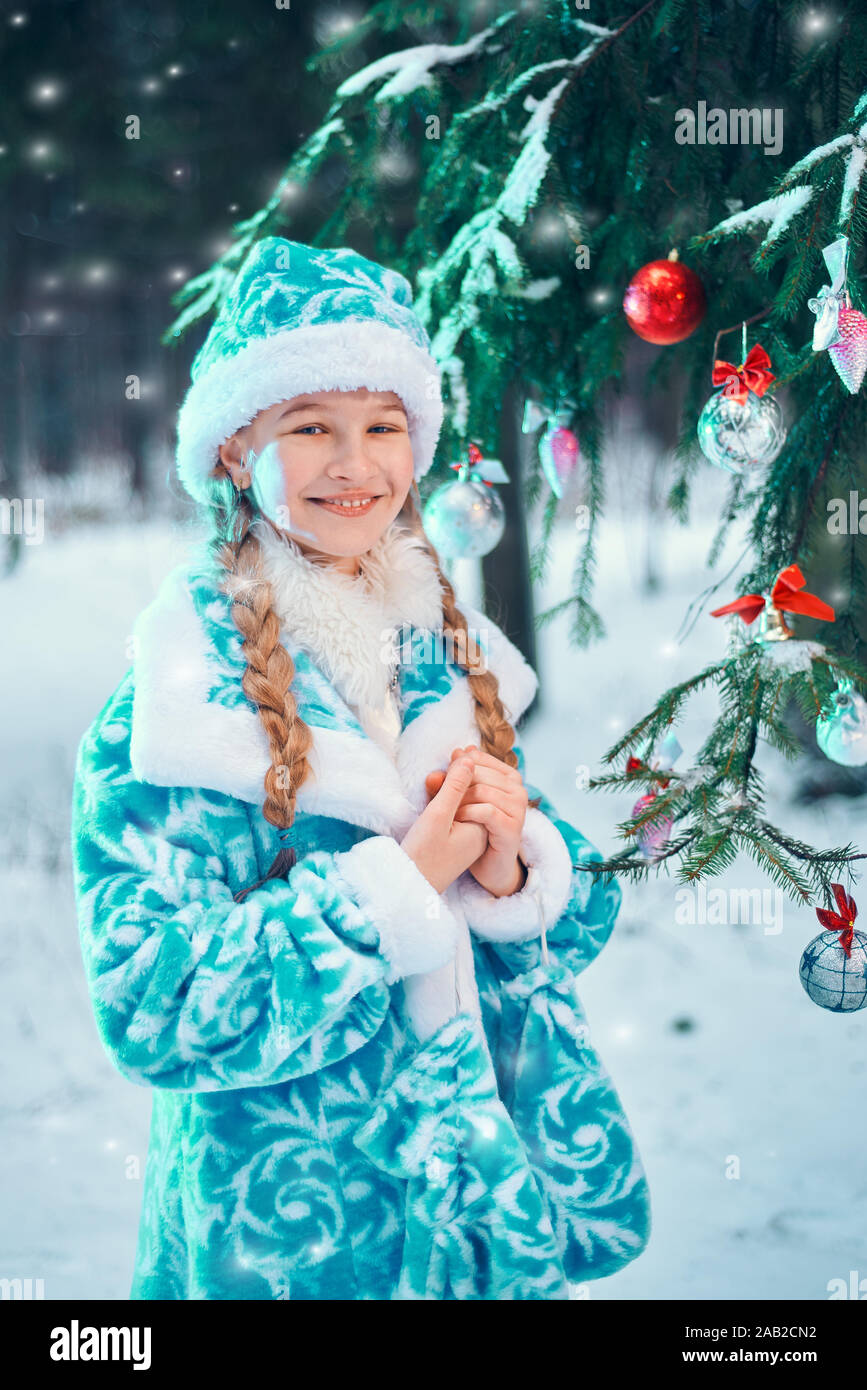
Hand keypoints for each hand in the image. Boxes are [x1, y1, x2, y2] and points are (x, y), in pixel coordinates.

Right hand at [400, 756, 488, 895]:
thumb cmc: (421, 855)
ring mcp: (467, 838)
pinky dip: (441, 805)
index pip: (480, 788)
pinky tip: (427, 809)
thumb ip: (454, 786)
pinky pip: (453, 814)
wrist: (405, 888)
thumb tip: (469, 758)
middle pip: (471, 794)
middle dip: (451, 782)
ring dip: (444, 792)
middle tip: (430, 782)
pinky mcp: (454, 841)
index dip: (459, 775)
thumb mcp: (438, 815)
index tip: (437, 778)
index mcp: (482, 828)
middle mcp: (479, 833)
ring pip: (460, 803)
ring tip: (427, 795)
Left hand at [424, 746, 528, 897]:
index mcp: (509, 777)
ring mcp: (519, 808)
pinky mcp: (513, 827)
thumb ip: (454, 778)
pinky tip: (457, 820)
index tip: (442, 779)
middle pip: (478, 773)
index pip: (477, 758)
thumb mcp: (459, 800)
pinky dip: (467, 814)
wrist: (488, 865)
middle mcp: (518, 789)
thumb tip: (456, 751)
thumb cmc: (474, 829)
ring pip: (482, 791)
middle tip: (441, 797)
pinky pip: (487, 811)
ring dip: (459, 800)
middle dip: (455, 783)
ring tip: (449, 811)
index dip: (455, 766)